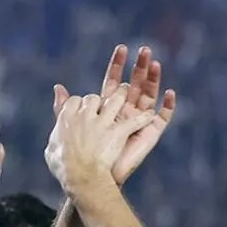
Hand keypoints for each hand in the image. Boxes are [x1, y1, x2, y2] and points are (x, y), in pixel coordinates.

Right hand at [45, 85, 156, 189]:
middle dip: (101, 100)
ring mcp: (103, 122)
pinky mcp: (118, 132)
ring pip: (116, 100)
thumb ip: (57, 112)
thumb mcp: (52, 141)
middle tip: (104, 103)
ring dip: (123, 96)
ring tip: (128, 92)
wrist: (80, 178)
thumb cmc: (62, 165)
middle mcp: (85, 114)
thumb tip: (57, 90)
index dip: (81, 104)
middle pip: (95, 98)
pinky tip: (150, 116)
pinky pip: (135, 121)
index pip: (76, 101)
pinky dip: (144, 118)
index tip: (83, 109)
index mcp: (67, 116)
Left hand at [52, 45, 176, 184]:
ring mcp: (139, 122)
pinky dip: (168, 106)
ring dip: (153, 79)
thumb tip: (57, 88)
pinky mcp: (150, 134)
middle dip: (139, 67)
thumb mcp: (72, 127)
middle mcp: (125, 112)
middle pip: (135, 84)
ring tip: (155, 63)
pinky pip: (162, 118)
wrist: (92, 177)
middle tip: (143, 50)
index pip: (114, 81)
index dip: (118, 65)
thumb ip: (66, 108)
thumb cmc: (81, 155)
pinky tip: (169, 93)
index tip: (120, 48)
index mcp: (107, 108)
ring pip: (149, 95)